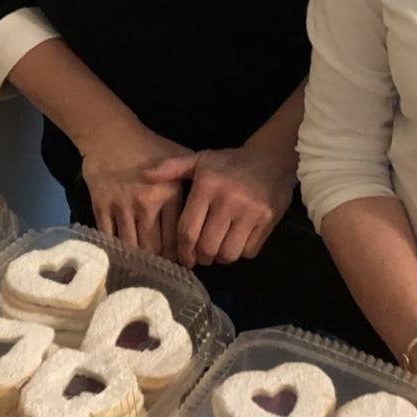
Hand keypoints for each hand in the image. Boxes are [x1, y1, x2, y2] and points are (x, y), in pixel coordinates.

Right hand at [80, 122, 191, 258]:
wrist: (110, 134)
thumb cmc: (149, 146)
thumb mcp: (179, 156)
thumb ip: (195, 178)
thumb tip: (214, 200)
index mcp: (169, 194)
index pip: (178, 237)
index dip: (181, 254)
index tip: (183, 260)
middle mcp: (147, 204)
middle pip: (155, 248)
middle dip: (161, 261)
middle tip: (164, 267)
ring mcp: (122, 208)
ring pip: (133, 247)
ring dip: (140, 259)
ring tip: (146, 265)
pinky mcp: (101, 209)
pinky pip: (110, 239)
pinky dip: (117, 250)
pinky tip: (124, 255)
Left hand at [143, 143, 295, 267]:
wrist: (272, 158)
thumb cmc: (230, 163)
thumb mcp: (200, 159)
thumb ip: (172, 168)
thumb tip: (143, 176)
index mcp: (207, 187)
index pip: (188, 231)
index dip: (183, 251)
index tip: (184, 258)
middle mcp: (228, 200)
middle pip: (207, 247)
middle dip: (202, 257)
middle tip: (202, 255)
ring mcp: (251, 211)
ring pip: (229, 253)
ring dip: (221, 257)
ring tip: (219, 249)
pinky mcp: (268, 220)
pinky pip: (249, 251)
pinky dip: (241, 252)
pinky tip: (238, 241)